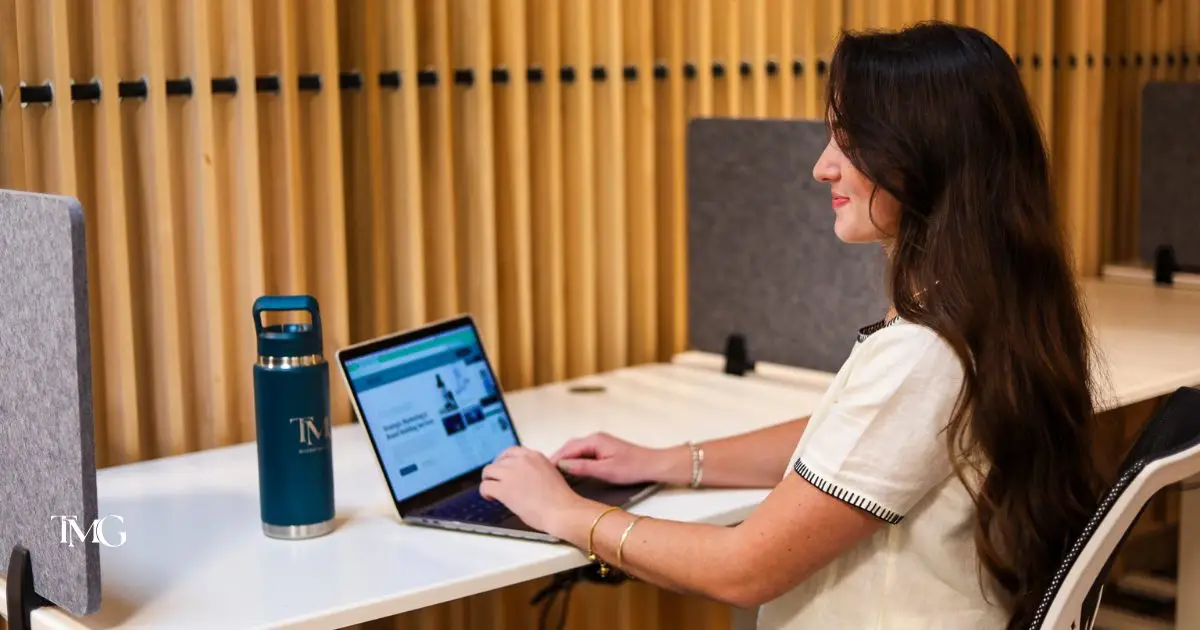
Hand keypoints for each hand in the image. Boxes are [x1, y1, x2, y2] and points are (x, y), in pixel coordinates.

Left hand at [480, 446, 588, 535]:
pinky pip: (486, 486)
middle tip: (497, 481)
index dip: (504, 461)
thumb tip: (523, 479)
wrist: (562, 511)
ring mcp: (512, 473)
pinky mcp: (504, 488)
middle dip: (496, 471)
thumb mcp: (549, 474)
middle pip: (498, 460)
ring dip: (489, 480)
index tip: (504, 469)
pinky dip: (485, 492)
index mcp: (534, 456)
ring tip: (492, 491)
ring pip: (488, 471)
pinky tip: (490, 498)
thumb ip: (534, 470)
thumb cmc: (560, 499)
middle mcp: (522, 460)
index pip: (511, 451)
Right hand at [550, 432, 683, 485]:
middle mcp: (595, 438)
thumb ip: (583, 467)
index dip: (554, 460)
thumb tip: (563, 465)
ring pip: (575, 450)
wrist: (652, 465)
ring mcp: (599, 443)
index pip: (567, 449)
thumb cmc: (633, 467)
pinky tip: (570, 470)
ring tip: (553, 473)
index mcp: (594, 441)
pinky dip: (573, 460)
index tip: (543, 470)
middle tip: (544, 473)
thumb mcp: (606, 470)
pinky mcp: (603, 449)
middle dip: (556, 459)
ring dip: (564, 459)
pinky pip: (582, 453)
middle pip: (569, 447)